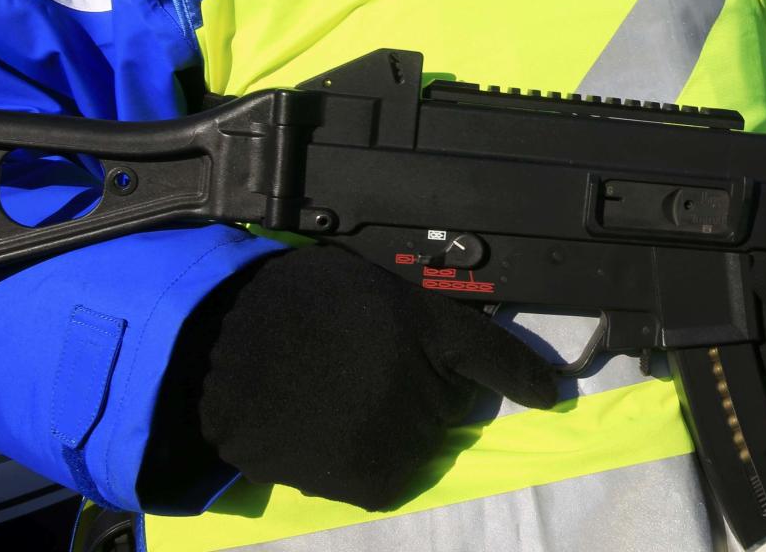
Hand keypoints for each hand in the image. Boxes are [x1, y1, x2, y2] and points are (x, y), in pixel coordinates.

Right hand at [188, 246, 555, 509]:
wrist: (216, 352)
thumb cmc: (282, 305)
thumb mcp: (363, 288)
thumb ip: (408, 319)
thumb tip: (430, 349)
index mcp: (426, 323)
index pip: (491, 352)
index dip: (524, 374)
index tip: (549, 393)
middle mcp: (428, 381)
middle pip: (449, 404)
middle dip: (421, 393)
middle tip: (360, 373)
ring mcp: (404, 432)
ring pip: (417, 444)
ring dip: (389, 431)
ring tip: (330, 402)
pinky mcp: (375, 476)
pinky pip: (386, 478)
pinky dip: (362, 464)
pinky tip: (323, 434)